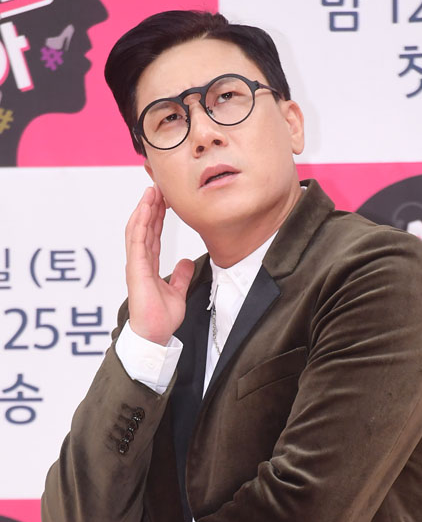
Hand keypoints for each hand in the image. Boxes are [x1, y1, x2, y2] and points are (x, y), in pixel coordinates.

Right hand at [125, 185, 194, 344]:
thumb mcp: (177, 292)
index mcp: (148, 266)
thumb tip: (185, 262)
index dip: (156, 217)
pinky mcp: (136, 269)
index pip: (152, 235)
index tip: (164, 200)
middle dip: (150, 207)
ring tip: (151, 191)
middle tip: (158, 187)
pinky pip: (137, 241)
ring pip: (138, 229)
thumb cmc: (161, 318)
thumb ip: (180, 276)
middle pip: (143, 228)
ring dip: (144, 209)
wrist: (155, 334)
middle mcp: (139, 262)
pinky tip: (145, 209)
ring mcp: (136, 264)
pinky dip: (140, 223)